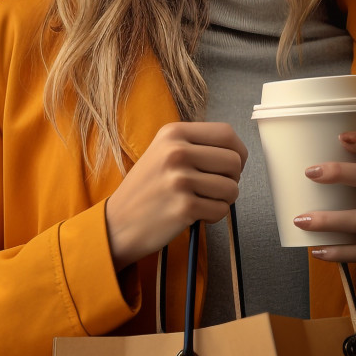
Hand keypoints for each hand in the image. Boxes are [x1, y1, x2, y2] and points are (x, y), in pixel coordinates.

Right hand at [104, 122, 247, 269]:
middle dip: (232, 179)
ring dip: (224, 200)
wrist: (117, 223)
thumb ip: (196, 145)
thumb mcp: (163, 152)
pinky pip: (221, 210)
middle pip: (234, 161)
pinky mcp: (183, 207)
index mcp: (173, 133)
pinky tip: (195, 215)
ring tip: (203, 201)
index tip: (232, 166)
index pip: (227, 134)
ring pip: (231, 188)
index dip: (238, 151)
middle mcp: (176, 152)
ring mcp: (179, 180)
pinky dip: (214, 216)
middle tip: (215, 188)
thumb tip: (238, 153)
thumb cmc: (147, 188)